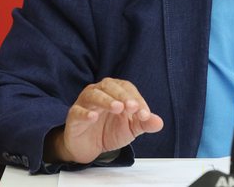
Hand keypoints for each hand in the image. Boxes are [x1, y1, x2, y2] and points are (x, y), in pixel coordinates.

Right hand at [44, 78, 163, 163]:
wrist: (90, 147)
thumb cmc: (110, 130)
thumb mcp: (131, 128)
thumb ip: (144, 123)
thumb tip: (159, 122)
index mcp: (116, 91)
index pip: (128, 89)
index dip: (137, 100)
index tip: (145, 115)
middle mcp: (100, 92)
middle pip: (111, 86)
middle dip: (123, 96)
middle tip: (132, 107)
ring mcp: (85, 102)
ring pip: (94, 95)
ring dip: (106, 100)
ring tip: (117, 108)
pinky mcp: (73, 115)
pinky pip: (78, 111)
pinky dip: (85, 113)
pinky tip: (93, 117)